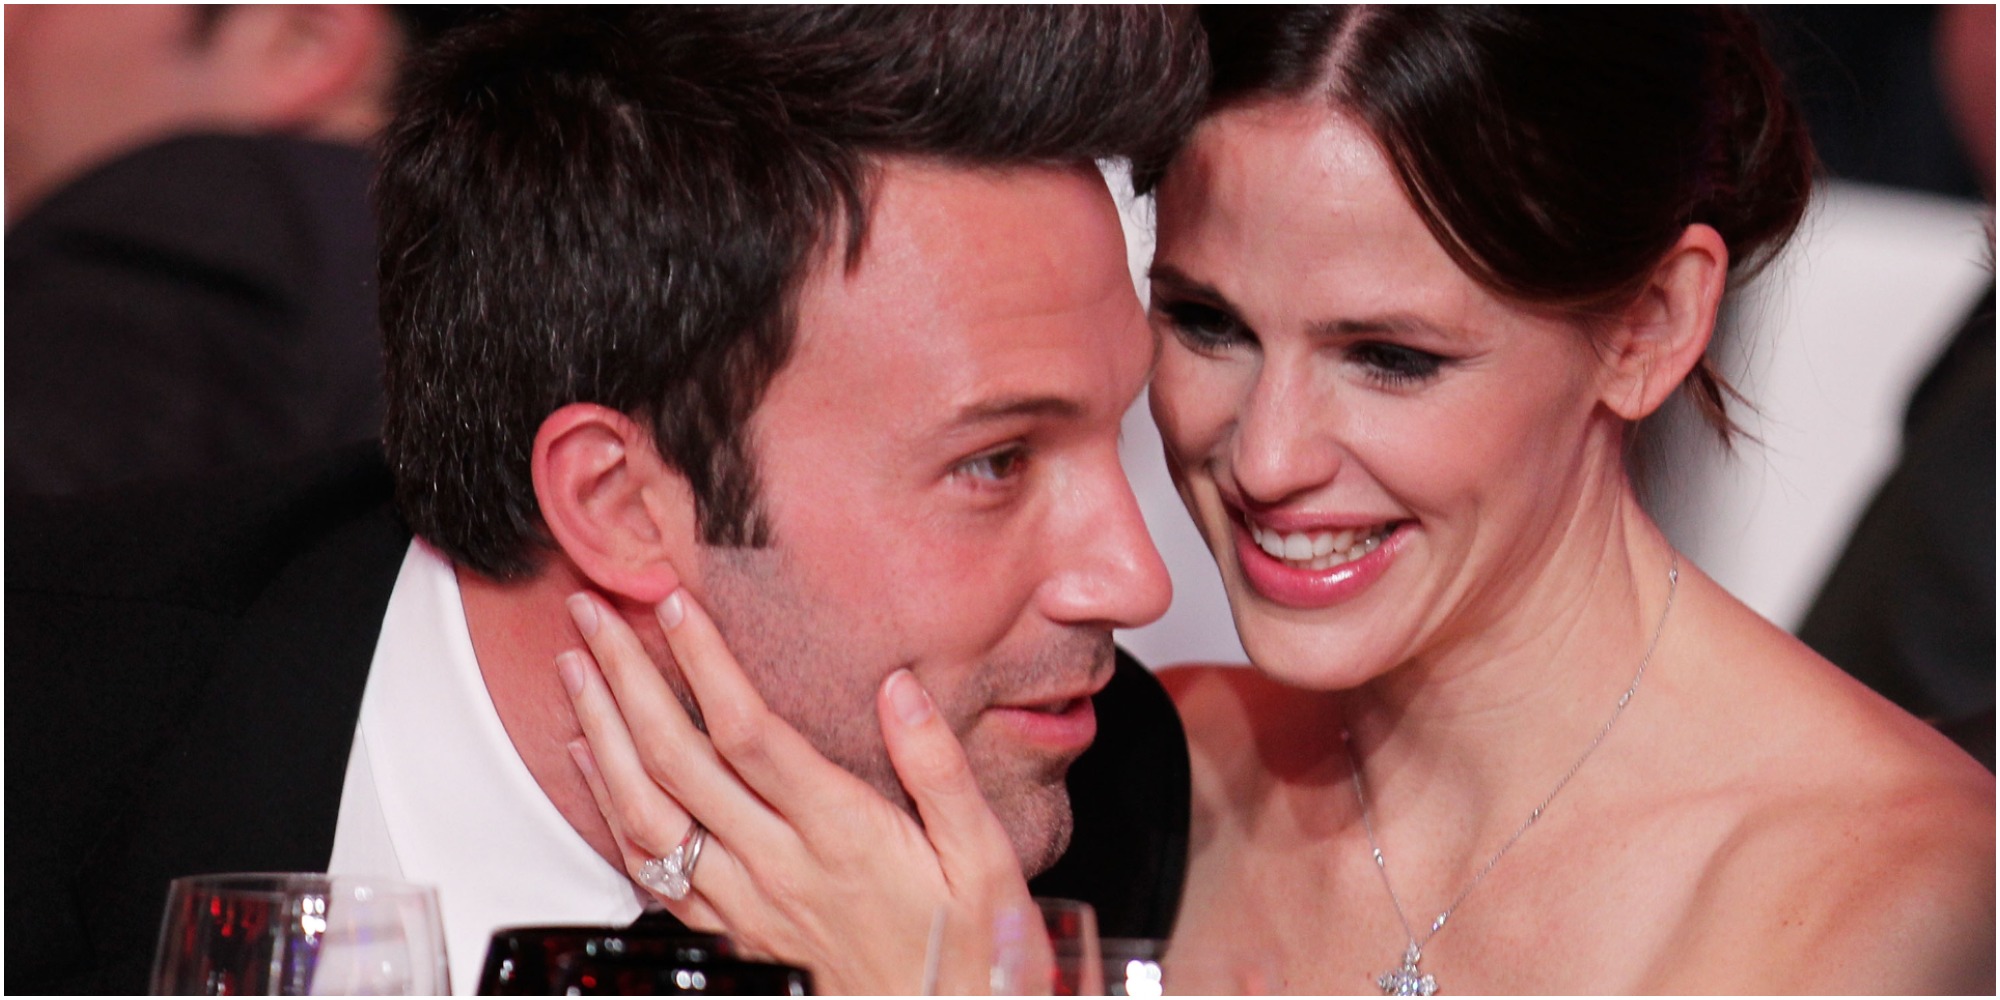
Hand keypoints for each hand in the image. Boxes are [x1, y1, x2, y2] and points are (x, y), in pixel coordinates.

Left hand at [557, 588, 1034, 993]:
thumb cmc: (974, 954)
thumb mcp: (986, 858)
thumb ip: (940, 768)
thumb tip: (899, 688)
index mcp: (843, 835)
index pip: (751, 733)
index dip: (704, 665)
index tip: (676, 605)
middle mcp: (781, 868)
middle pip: (679, 763)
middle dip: (627, 679)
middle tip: (594, 614)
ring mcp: (748, 906)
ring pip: (648, 816)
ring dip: (602, 737)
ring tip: (576, 672)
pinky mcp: (735, 935)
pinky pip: (651, 872)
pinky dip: (610, 809)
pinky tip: (592, 764)